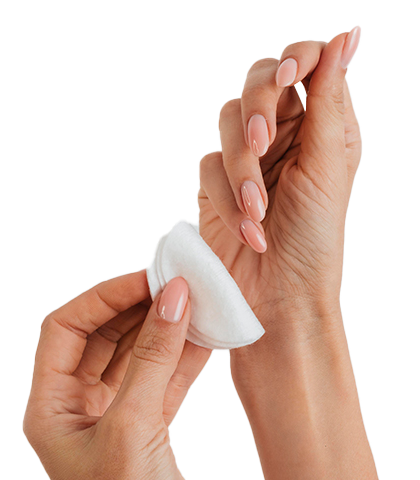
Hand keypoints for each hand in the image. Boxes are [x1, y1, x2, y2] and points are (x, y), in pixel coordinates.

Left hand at [23, 271, 209, 479]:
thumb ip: (152, 358)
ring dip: (166, 328)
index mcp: (52, 406)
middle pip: (105, 335)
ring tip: (193, 303)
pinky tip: (206, 336)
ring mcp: (117, 414)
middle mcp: (80, 406)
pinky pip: (166, 376)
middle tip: (173, 285)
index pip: (67, 328)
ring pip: (139, 353)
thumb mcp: (132, 427)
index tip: (144, 280)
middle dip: (139, 307)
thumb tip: (171, 300)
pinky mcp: (150, 424)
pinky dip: (186, 355)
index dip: (103, 297)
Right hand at [198, 28, 383, 479]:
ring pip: (227, 126)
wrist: (278, 298)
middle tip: (265, 143)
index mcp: (318, 129)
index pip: (305, 67)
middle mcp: (282, 139)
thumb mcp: (328, 164)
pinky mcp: (216, 187)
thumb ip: (329, 99)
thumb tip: (347, 38)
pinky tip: (247, 227)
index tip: (291, 73)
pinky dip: (225, 197)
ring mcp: (246, 161)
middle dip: (259, 112)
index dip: (296, 59)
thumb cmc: (313, 243)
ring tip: (258, 207)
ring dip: (242, 167)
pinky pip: (208, 168)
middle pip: (257, 85)